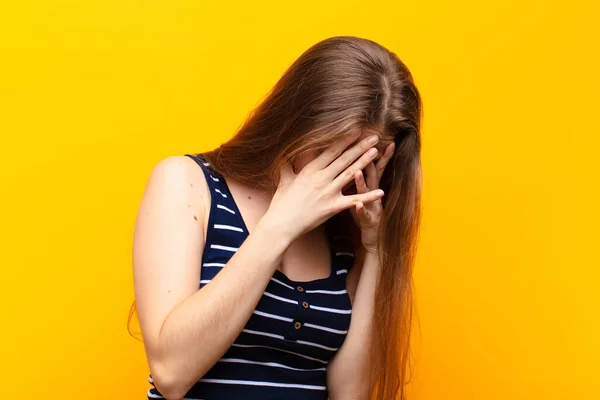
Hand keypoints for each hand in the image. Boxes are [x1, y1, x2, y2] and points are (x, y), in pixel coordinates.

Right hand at [262, 131, 384, 241]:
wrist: (281, 224)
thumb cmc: (281, 203)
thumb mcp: (284, 180)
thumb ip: (287, 166)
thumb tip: (283, 155)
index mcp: (310, 170)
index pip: (331, 151)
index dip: (345, 140)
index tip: (356, 131)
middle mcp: (321, 178)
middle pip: (344, 159)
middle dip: (360, 147)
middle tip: (374, 137)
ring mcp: (327, 193)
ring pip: (350, 174)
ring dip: (364, 163)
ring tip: (376, 153)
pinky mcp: (332, 207)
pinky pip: (353, 201)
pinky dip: (368, 197)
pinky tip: (381, 192)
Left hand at [348, 141, 394, 253]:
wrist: (373, 233)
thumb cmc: (363, 211)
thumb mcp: (358, 191)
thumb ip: (353, 176)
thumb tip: (347, 160)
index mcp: (366, 182)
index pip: (366, 162)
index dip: (364, 148)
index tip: (365, 133)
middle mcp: (371, 191)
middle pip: (371, 172)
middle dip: (371, 158)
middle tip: (371, 144)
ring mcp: (371, 204)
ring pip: (366, 191)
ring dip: (362, 181)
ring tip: (357, 170)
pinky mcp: (369, 218)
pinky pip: (364, 213)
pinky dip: (361, 208)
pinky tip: (357, 204)